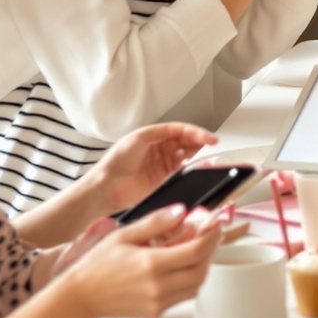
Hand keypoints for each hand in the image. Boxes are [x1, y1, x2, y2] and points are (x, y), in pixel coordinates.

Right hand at [66, 207, 226, 317]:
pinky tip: (180, 266)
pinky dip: (190, 279)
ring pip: (197, 284)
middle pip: (202, 269)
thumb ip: (156, 223)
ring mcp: (159, 302)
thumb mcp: (124, 235)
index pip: (196, 250)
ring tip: (194, 248)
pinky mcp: (157, 311)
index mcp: (151, 264)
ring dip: (202, 265)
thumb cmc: (97, 266)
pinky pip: (184, 295)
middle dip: (210, 250)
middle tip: (208, 234)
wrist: (81, 296)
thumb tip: (180, 211)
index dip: (211, 236)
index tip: (215, 223)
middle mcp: (159, 286)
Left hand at [91, 124, 214, 220]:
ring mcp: (163, 165)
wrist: (106, 187)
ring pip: (186, 157)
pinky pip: (182, 173)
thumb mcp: (138, 138)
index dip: (196, 132)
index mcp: (153, 136)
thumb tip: (183, 132)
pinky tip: (194, 169)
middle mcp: (160, 149)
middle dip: (199, 142)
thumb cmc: (117, 161)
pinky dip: (190, 170)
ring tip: (204, 156)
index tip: (210, 138)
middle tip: (211, 145)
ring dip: (196, 155)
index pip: (180, 130)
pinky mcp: (164, 181)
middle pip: (186, 142)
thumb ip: (161, 132)